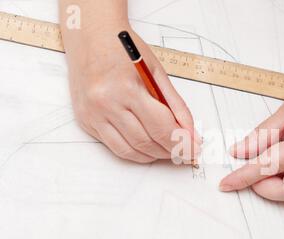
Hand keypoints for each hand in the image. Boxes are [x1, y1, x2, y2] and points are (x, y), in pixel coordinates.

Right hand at [64, 24, 200, 163]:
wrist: (89, 35)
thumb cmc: (124, 48)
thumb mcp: (157, 70)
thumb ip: (175, 104)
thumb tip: (190, 132)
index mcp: (126, 88)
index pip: (161, 127)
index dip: (182, 142)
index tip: (195, 148)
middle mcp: (106, 104)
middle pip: (146, 143)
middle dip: (171, 151)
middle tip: (185, 152)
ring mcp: (93, 115)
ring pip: (130, 151)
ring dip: (154, 156)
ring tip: (169, 151)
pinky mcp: (86, 121)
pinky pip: (115, 147)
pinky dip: (135, 152)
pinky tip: (149, 148)